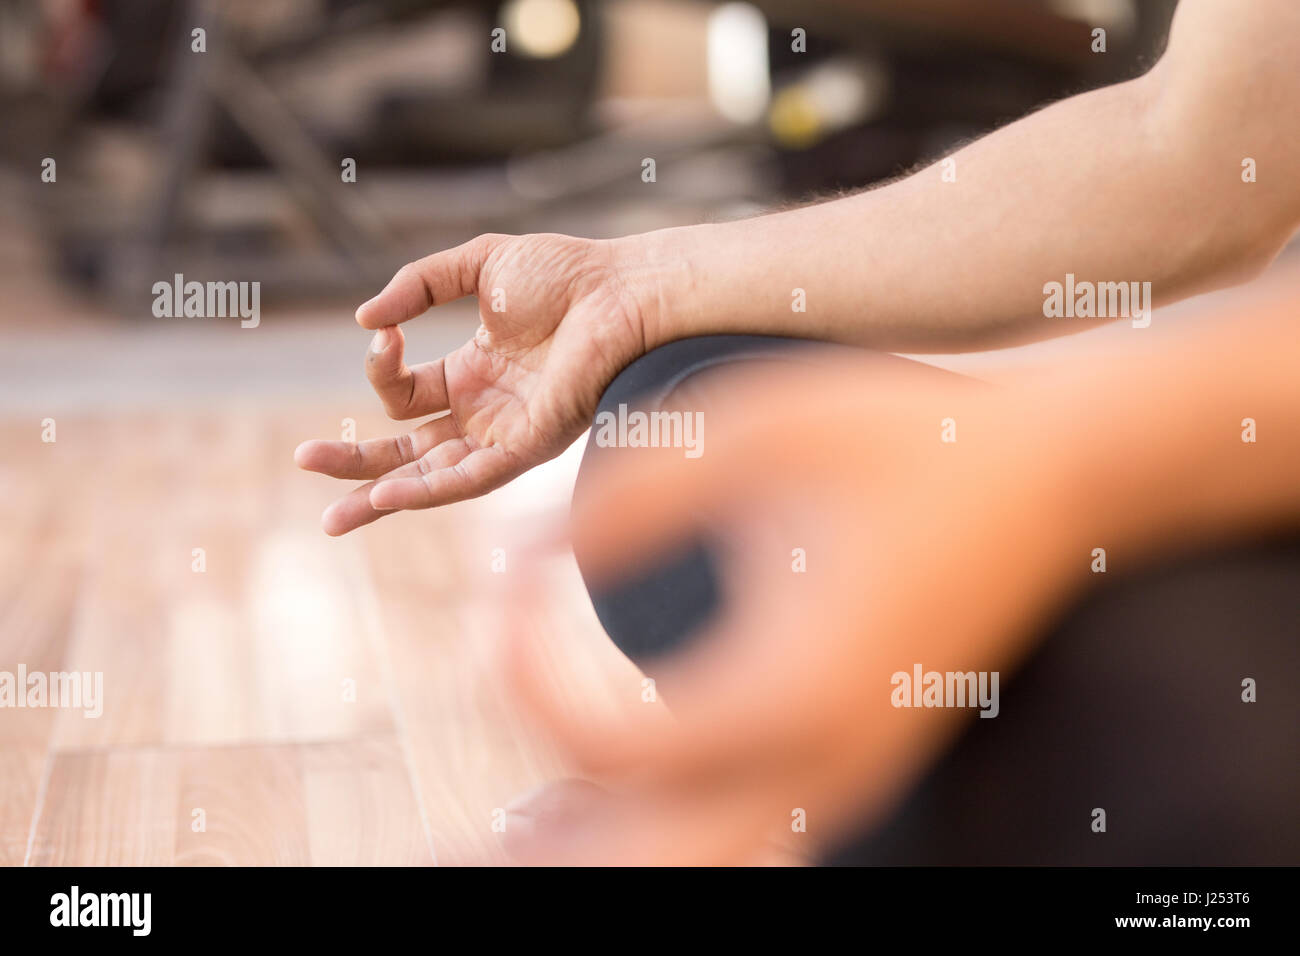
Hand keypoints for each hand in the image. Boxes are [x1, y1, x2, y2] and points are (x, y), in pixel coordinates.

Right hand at [295, 232, 652, 534]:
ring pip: (431, 477)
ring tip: (333, 516)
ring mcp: (505, 434)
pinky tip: (387, 498)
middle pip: (407, 450)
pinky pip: (472, 479)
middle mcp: (485, 412)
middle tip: (305, 462)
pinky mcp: (530, 446)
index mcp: (472, 374)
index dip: (381, 367)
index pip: (404, 393)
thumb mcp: (476, 266)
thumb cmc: (565, 274)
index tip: (384, 332)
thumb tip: (366, 321)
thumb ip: (417, 285)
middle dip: (356, 462)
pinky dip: (429, 490)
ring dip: (381, 496)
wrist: (622, 289)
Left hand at [503, 357, 1090, 863]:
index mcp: (793, 688)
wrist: (1048, 475)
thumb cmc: (910, 438)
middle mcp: (820, 761)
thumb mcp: (757, 432)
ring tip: (502, 829)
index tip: (500, 585)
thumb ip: (631, 498)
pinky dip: (650, 826)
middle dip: (542, 850)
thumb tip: (529, 560)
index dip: (526, 668)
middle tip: (444, 843)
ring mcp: (842, 772)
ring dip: (593, 845)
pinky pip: (735, 822)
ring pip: (693, 859)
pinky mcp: (850, 755)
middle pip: (650, 862)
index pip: (613, 738)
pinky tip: (580, 801)